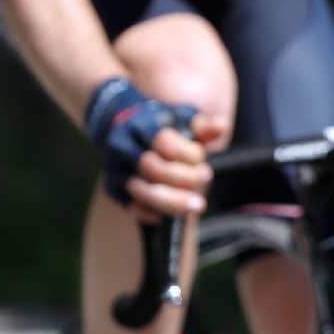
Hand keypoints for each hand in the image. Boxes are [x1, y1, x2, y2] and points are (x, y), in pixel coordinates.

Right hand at [83, 78, 208, 220]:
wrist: (122, 126)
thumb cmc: (162, 125)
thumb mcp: (182, 118)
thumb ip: (202, 125)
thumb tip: (220, 127)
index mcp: (142, 125)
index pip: (163, 141)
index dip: (187, 153)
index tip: (201, 158)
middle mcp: (124, 147)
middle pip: (151, 167)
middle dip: (183, 177)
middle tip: (205, 178)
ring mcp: (116, 169)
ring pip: (142, 190)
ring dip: (172, 201)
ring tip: (197, 206)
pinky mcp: (113, 188)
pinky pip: (131, 206)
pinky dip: (152, 213)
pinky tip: (171, 215)